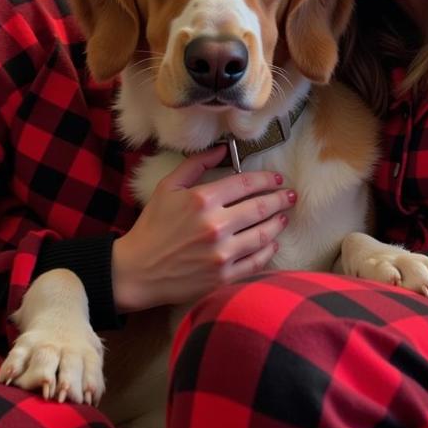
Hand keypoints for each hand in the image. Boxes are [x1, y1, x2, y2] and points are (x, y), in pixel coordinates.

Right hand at [112, 145, 295, 310]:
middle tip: (290, 196)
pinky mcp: (223, 277)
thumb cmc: (152, 226)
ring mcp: (221, 254)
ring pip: (263, 235)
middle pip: (260, 207)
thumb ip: (195, 165)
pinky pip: (255, 262)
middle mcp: (215, 226)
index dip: (265, 178)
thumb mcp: (167, 187)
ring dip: (277, 223)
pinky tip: (272, 243)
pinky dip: (268, 251)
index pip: (245, 183)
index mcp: (202, 200)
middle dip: (280, 199)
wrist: (137, 271)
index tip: (276, 178)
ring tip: (283, 217)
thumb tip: (221, 150)